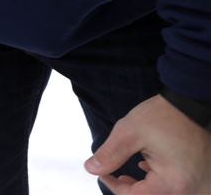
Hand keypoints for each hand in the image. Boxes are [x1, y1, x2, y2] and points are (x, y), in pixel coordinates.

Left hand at [84, 94, 210, 193]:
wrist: (188, 104)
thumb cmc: (163, 116)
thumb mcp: (129, 133)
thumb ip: (110, 154)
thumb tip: (92, 169)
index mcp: (173, 183)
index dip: (116, 187)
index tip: (103, 174)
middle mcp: (189, 189)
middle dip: (132, 189)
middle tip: (118, 177)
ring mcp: (197, 184)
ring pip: (163, 193)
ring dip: (147, 186)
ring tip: (132, 170)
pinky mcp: (199, 176)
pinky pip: (177, 186)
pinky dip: (160, 180)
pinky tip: (149, 166)